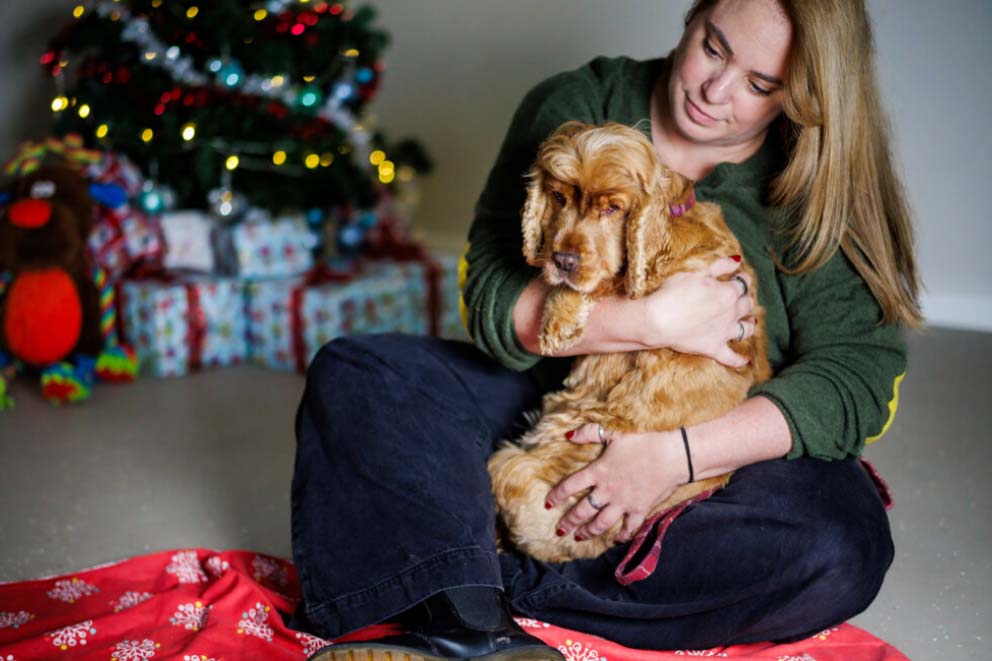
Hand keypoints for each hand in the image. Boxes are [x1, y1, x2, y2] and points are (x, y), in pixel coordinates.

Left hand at [545, 423, 686, 543]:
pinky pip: (628, 528)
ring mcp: (623, 503)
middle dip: (569, 521)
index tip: (548, 504)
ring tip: (580, 537)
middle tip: (560, 530)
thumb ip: (589, 433)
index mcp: (598, 472)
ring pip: (601, 523)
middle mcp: (607, 491)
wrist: (672, 456)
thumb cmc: (643, 442)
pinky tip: (616, 540)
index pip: (570, 486)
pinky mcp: (639, 510)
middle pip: (582, 510)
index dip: (557, 495)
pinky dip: (622, 536)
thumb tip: (568, 435)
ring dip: (589, 531)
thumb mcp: (614, 433)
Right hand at [639, 257, 755, 366]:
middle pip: (747, 304)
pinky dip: (739, 360)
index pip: (743, 283)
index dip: (742, 279)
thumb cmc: (672, 293)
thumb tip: (737, 260)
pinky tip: (746, 361)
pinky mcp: (714, 348)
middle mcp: (731, 312)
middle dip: (746, 299)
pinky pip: (732, 358)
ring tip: (750, 322)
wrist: (657, 320)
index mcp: (727, 292)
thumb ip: (719, 266)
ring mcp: (724, 332)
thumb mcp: (695, 274)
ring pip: (746, 329)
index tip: (739, 278)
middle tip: (741, 297)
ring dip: (750, 324)